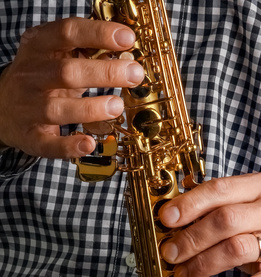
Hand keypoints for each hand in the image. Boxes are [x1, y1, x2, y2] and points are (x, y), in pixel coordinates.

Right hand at [0, 18, 143, 157]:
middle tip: (134, 74)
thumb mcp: (54, 55)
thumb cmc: (40, 79)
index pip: (67, 32)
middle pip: (67, 72)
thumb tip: (125, 49)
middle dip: (104, 73)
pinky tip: (89, 144)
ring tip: (117, 106)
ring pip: (58, 109)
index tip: (127, 39)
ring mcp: (28, 108)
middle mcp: (30, 76)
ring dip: (91, 108)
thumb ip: (83, 50)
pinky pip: (49, 144)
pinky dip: (69, 146)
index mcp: (37, 47)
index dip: (98, 34)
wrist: (2, 107)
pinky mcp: (30, 137)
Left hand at [160, 172, 260, 276]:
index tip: (166, 219)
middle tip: (170, 254)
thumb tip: (170, 220)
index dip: (189, 204)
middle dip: (191, 238)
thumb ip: (214, 209)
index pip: (220, 189)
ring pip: (235, 250)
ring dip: (201, 265)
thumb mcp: (245, 211)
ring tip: (183, 276)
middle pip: (225, 220)